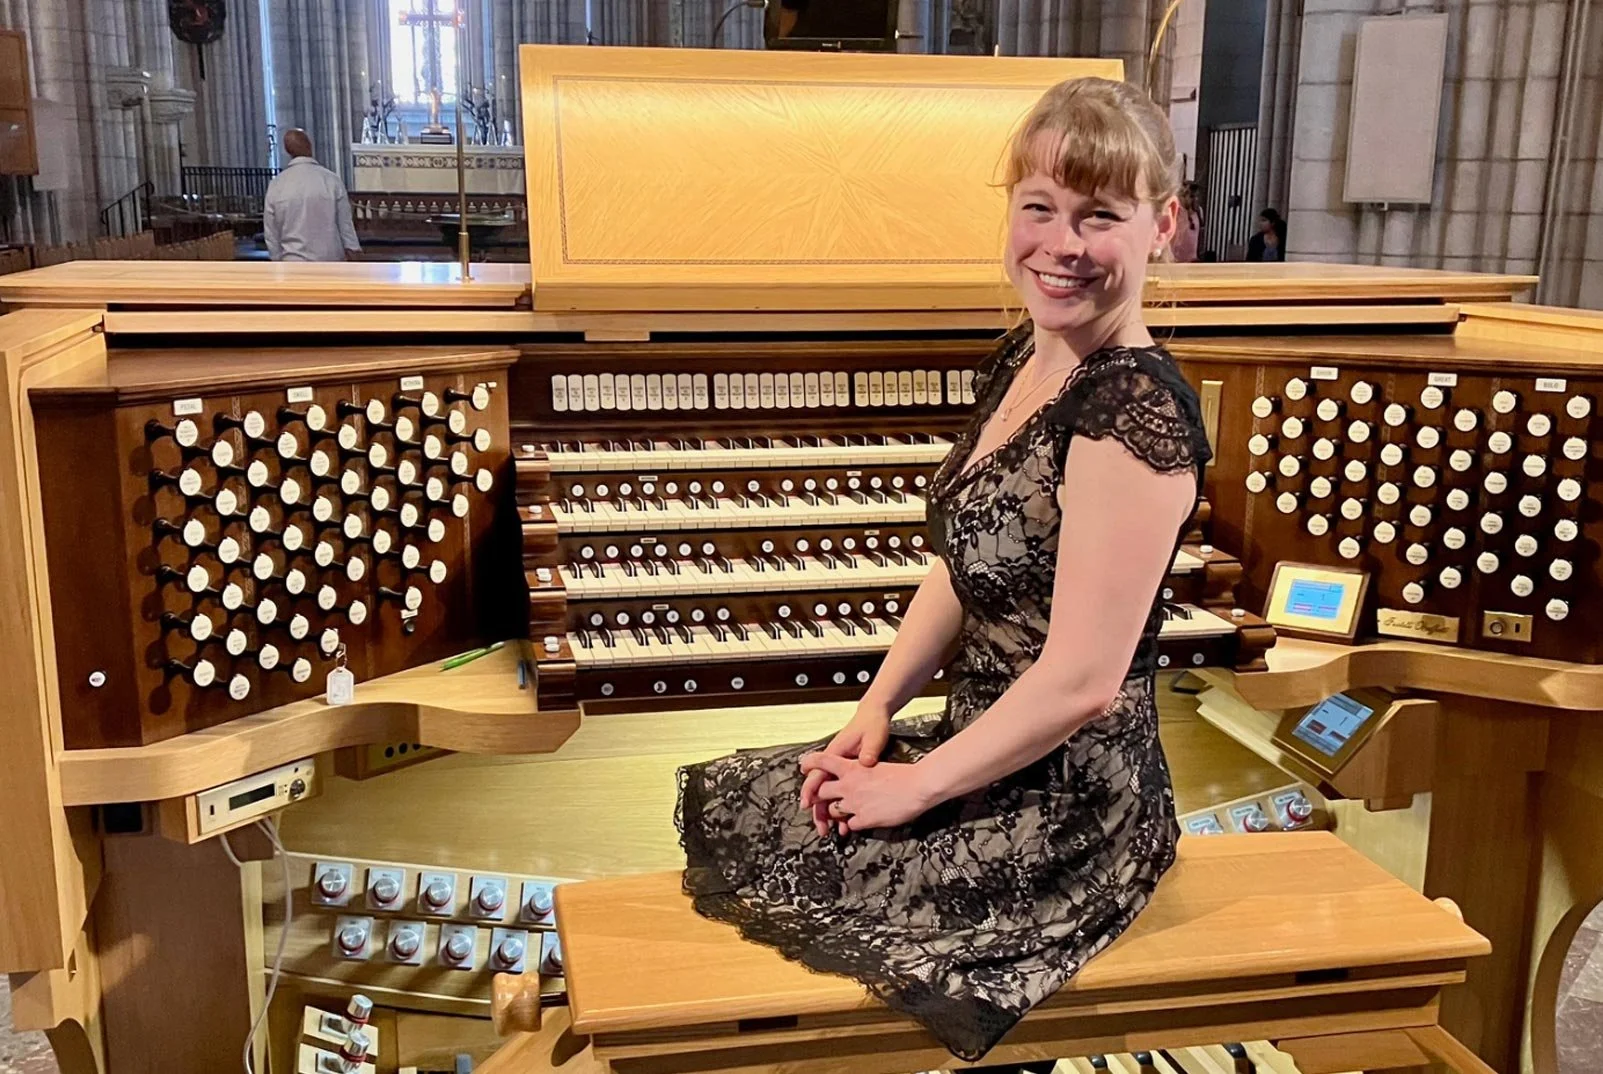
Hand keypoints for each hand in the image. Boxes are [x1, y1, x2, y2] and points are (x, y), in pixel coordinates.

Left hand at [798, 754, 936, 832]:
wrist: (917, 786)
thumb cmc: (901, 773)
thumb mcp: (875, 765)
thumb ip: (860, 771)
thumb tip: (855, 774)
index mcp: (852, 768)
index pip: (823, 761)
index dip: (810, 762)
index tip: (802, 766)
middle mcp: (848, 785)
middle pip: (820, 791)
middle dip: (818, 797)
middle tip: (817, 801)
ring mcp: (854, 803)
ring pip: (832, 811)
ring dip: (835, 813)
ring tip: (839, 815)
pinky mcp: (864, 819)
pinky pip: (850, 825)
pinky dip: (852, 824)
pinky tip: (859, 821)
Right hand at [799, 706, 890, 834]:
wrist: (876, 715)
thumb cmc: (872, 724)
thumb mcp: (873, 737)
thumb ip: (869, 752)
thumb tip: (865, 763)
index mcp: (836, 753)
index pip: (817, 774)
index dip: (810, 791)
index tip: (806, 805)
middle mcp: (836, 763)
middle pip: (820, 790)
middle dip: (818, 811)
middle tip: (822, 829)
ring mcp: (842, 768)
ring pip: (830, 794)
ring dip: (830, 812)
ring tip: (834, 830)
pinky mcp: (850, 772)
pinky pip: (841, 793)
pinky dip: (843, 807)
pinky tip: (848, 820)